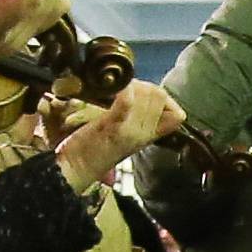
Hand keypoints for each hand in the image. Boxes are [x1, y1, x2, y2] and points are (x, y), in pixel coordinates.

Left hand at [53, 78, 181, 190]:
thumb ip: (143, 119)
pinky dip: (125, 91)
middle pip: (159, 96)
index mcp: (149, 136)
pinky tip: (117, 88)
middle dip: (142, 85)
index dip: (161, 97)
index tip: (142, 96)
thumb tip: (159, 100)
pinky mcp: (112, 127)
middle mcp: (144, 134)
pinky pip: (127, 104)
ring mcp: (130, 131)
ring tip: (115, 91)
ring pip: (147, 95)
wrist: (75, 167)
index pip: (177, 113)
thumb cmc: (95, 147)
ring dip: (132, 84)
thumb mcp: (126, 135)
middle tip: (123, 90)